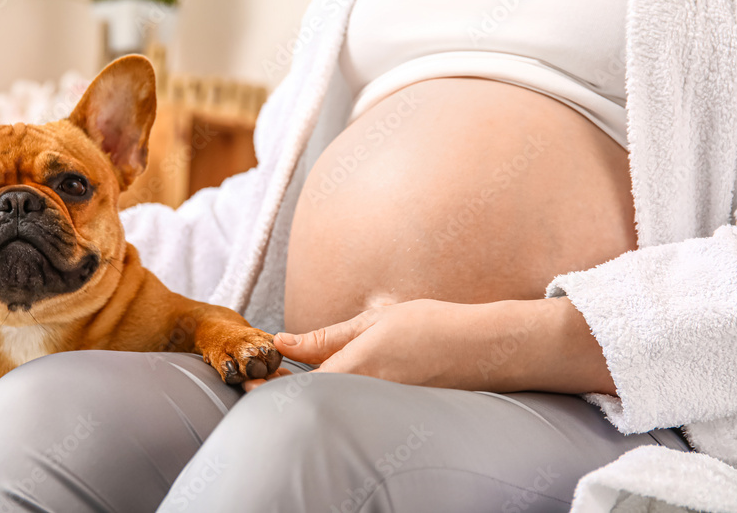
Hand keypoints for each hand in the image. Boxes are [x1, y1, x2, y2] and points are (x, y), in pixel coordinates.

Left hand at [243, 297, 616, 394]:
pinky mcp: (397, 414)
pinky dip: (339, 402)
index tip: (248, 381)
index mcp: (355, 368)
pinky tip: (339, 390)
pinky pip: (357, 411)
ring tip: (295, 384)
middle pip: (310, 404)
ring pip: (332, 409)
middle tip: (265, 383)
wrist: (488, 348)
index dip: (267, 388)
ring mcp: (383, 408)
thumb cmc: (433, 327)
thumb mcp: (374, 322)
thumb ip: (325, 337)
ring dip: (310, 398)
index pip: (298, 388)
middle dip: (284, 396)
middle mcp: (366, 395)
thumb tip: (283, 341)